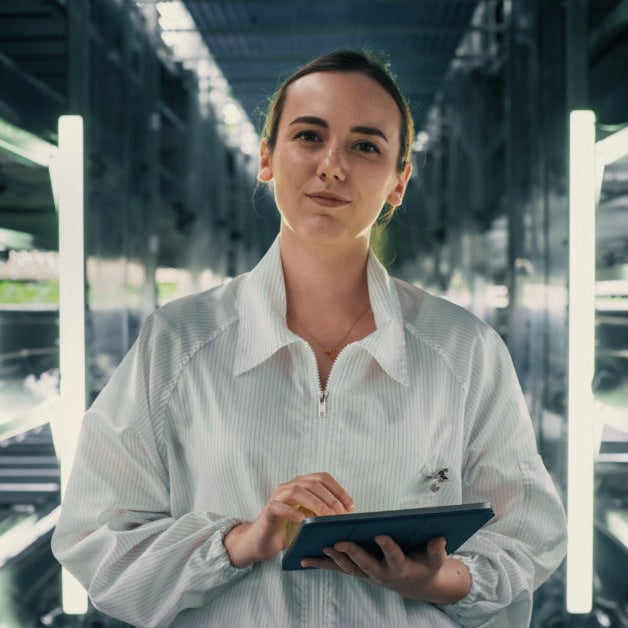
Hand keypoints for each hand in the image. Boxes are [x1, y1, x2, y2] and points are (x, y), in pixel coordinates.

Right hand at [223, 472, 353, 567]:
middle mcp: (289, 486)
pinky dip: (293, 512)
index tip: (351, 506)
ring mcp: (277, 496)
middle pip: (312, 483)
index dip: (338, 489)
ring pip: (297, 491)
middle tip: (341, 514)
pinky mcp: (268, 510)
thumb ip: (323, 514)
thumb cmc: (289, 530)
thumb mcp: (310, 520)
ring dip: (316, 503)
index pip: (322, 477)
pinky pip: (280, 507)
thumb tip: (348, 517)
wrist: (262, 542)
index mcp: (301, 484)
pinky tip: (303, 521)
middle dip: (330, 498)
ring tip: (328, 517)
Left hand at [301, 536, 470, 604]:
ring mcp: (366, 574)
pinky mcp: (356, 571)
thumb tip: (440, 539)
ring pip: (347, 567)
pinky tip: (303, 558)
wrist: (414, 583)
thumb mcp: (435, 560)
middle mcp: (380, 573)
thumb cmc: (424, 565)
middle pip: (364, 563)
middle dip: (351, 553)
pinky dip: (320, 563)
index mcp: (400, 567)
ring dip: (332, 558)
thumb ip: (436, 551)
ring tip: (317, 547)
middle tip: (339, 542)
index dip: (388, 547)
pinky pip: (336, 568)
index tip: (381, 535)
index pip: (394, 556)